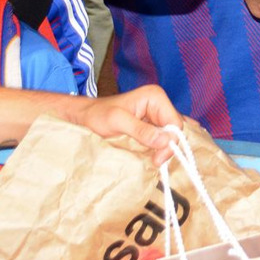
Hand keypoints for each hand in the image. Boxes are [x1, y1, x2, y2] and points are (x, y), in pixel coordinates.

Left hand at [67, 84, 182, 165]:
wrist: (84, 118)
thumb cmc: (97, 115)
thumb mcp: (117, 121)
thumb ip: (141, 130)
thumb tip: (165, 141)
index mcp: (155, 97)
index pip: (175, 122)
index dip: (171, 142)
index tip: (158, 159)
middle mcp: (158, 105)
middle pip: (174, 130)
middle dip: (167, 147)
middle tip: (155, 162)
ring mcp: (155, 116)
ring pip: (169, 137)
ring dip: (162, 150)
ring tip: (152, 160)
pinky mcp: (150, 127)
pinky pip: (161, 139)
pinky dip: (158, 149)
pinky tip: (151, 156)